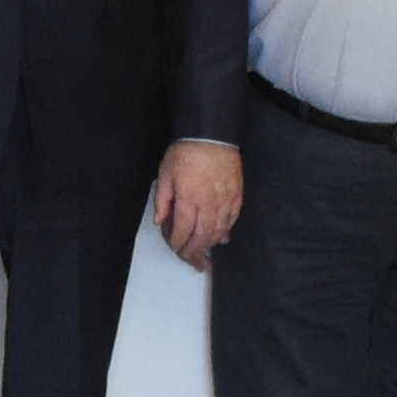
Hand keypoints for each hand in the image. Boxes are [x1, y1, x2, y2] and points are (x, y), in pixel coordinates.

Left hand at [153, 141, 242, 271]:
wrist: (212, 134)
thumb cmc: (186, 152)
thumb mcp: (165, 173)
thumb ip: (163, 199)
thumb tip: (160, 221)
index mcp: (188, 199)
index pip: (182, 230)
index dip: (178, 243)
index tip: (175, 247)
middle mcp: (208, 204)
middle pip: (202, 236)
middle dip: (195, 251)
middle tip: (192, 261)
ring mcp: (225, 200)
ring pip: (219, 231)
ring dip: (211, 244)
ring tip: (206, 254)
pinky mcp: (236, 195)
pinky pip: (232, 219)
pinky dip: (226, 231)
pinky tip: (222, 237)